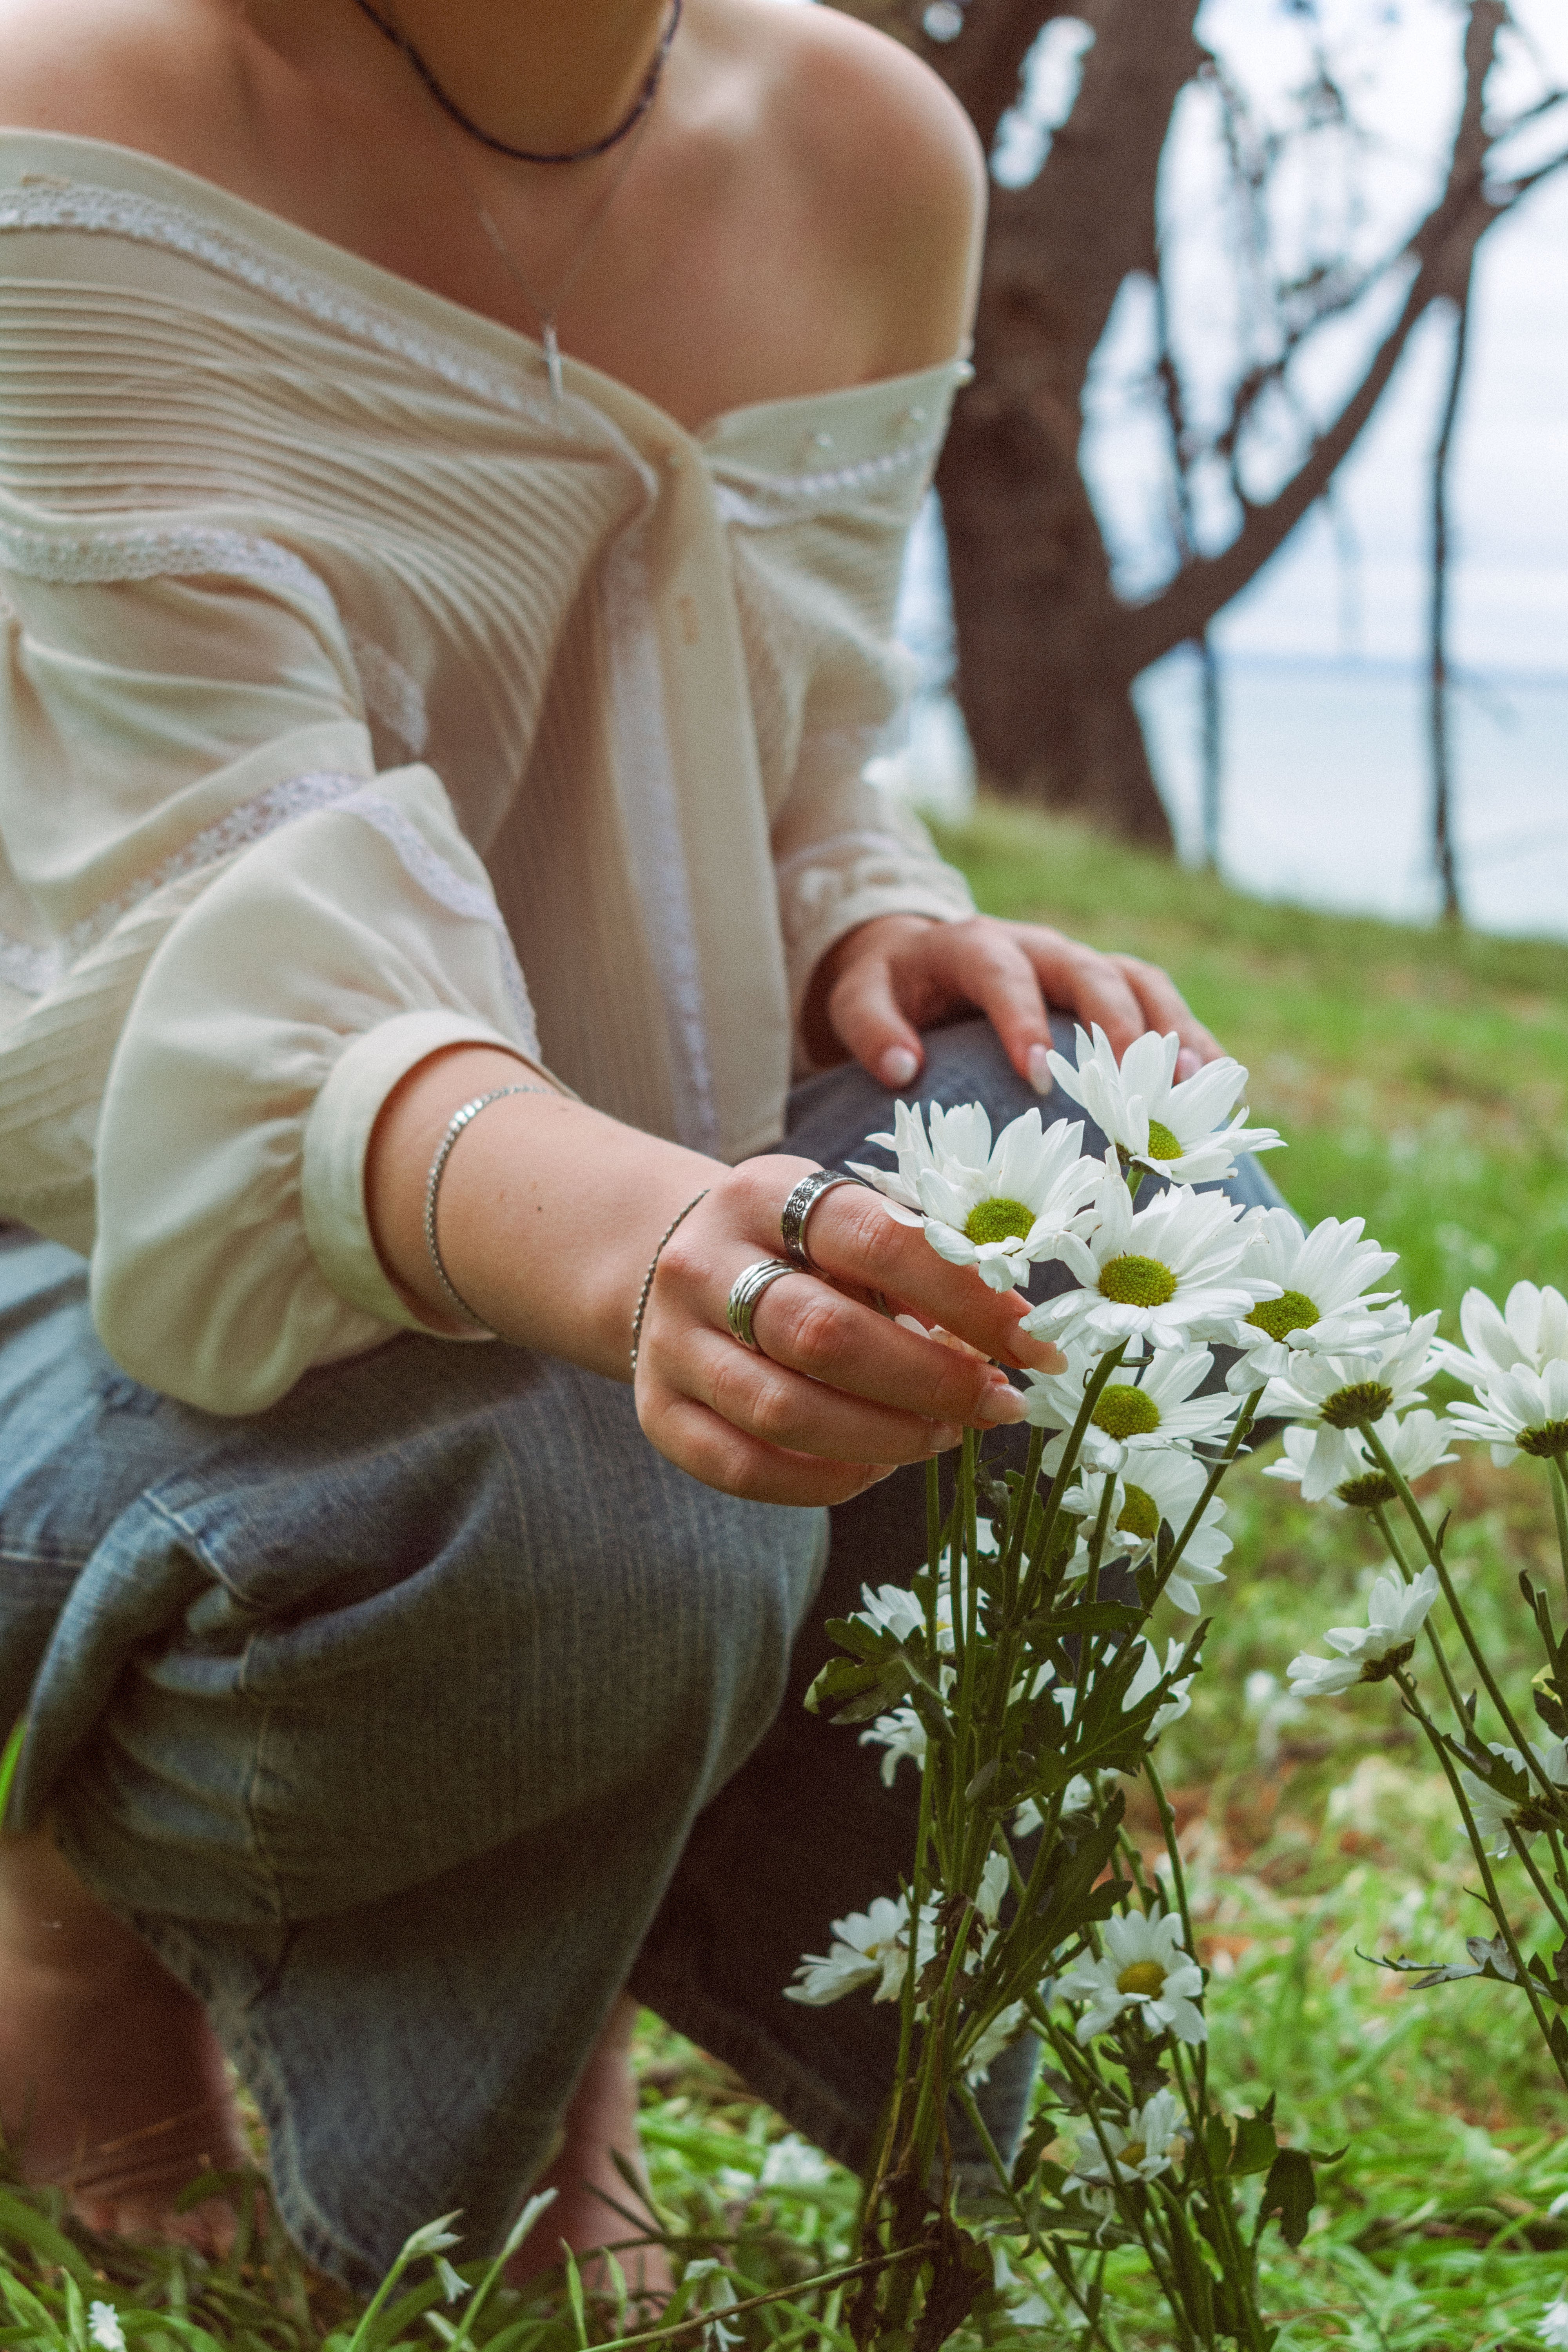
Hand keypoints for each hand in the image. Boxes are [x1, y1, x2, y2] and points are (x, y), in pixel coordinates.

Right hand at [633, 1154, 1064, 1506]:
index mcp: (765, 1195)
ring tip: (945, 1436)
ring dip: (886, 1436)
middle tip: (998, 1404)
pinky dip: (824, 1480)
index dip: (962, 1296)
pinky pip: (745, 1467)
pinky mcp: (659, 1412)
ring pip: (784, 1410)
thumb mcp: (845, 1224)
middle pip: (824, 1335)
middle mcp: (704, 1264)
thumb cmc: (794, 1249)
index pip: (874, 1241)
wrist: (670, 1261)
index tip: (1031, 1342)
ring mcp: (673, 1343)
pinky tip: (877, 1468)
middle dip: (931, 1380)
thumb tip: (1011, 1332)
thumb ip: (917, 1264)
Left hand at [802, 913, 1221, 1094]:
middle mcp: (1040, 947)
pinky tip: (1218, 1087)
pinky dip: (1189, 1039)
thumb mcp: (859, 997)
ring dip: (1172, 1033)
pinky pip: (1160, 1005)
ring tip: (1198, 1089)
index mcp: (977, 945)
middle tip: (1141, 1090)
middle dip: (1120, 1029)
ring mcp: (1082, 964)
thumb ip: (869, 1027)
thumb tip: (901, 1069)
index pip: (1006, 976)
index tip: (1035, 1077)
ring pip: (1140, 985)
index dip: (1023, 1021)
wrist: (918, 953)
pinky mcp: (1109, 986)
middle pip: (1092, 975)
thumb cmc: (890, 985)